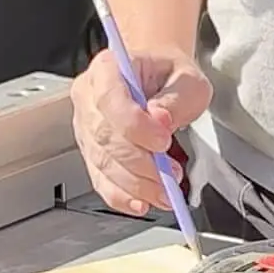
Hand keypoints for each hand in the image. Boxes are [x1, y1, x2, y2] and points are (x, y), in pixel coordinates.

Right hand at [71, 48, 212, 217]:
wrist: (156, 79)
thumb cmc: (169, 76)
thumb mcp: (187, 79)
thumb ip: (176, 98)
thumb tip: (160, 120)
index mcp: (108, 69)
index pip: (109, 99)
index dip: (134, 126)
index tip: (162, 141)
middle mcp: (89, 98)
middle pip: (104, 137)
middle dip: (140, 162)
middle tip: (171, 173)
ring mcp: (86, 128)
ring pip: (102, 163)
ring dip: (136, 184)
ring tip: (165, 191)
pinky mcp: (91, 153)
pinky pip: (101, 181)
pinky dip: (121, 196)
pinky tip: (141, 203)